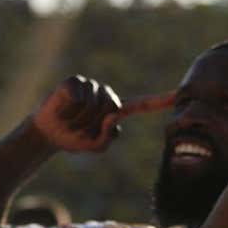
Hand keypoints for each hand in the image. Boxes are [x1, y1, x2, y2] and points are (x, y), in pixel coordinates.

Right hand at [29, 75, 175, 151]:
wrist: (47, 133)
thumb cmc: (73, 138)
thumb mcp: (95, 145)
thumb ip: (108, 137)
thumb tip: (113, 115)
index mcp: (116, 110)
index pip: (143, 104)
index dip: (161, 101)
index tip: (180, 95)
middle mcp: (107, 95)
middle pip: (111, 110)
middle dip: (92, 125)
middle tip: (79, 127)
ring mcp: (92, 86)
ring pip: (94, 106)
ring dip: (79, 120)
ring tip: (70, 120)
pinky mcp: (75, 81)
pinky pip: (78, 99)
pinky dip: (69, 111)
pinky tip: (63, 110)